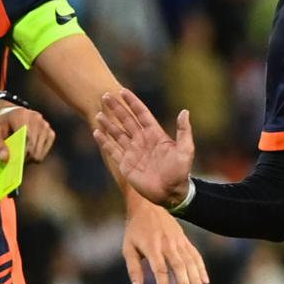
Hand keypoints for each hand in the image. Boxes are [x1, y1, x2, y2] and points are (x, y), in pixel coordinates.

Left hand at [0, 104, 54, 159]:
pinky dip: (35, 155)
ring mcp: (45, 125)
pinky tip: (27, 149)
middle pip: (33, 149)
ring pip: (39, 153)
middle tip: (13, 158)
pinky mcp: (50, 133)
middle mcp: (36, 118)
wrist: (9, 115)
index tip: (12, 161)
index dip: (21, 154)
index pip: (26, 139)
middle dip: (23, 158)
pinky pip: (44, 153)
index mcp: (21, 115)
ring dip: (28, 158)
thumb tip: (5, 158)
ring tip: (19, 152)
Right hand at [93, 91, 193, 208]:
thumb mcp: (186, 150)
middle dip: (117, 108)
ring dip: (108, 124)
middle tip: (106, 96)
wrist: (171, 192)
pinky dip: (104, 142)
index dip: (133, 102)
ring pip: (117, 133)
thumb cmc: (180, 171)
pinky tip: (97, 133)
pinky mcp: (125, 164)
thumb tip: (184, 111)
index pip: (141, 114)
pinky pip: (112, 150)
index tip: (123, 91)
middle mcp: (142, 140)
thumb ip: (184, 131)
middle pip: (126, 120)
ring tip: (98, 114)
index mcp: (155, 134)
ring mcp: (132, 152)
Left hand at [122, 200, 207, 283]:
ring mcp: (178, 241)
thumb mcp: (128, 248)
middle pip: (178, 266)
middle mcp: (167, 244)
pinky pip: (195, 254)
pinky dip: (201, 268)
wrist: (148, 205)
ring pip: (190, 261)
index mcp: (152, 247)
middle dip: (184, 283)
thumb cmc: (135, 230)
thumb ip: (133, 269)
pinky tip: (205, 281)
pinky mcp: (184, 239)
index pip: (160, 270)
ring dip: (196, 278)